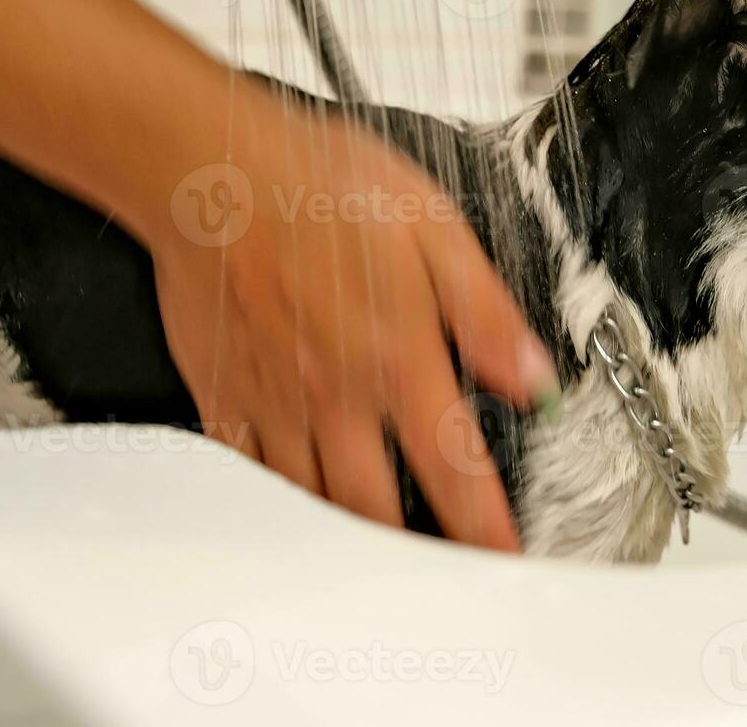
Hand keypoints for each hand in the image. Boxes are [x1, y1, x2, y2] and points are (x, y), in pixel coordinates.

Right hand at [148, 84, 557, 550]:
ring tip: (374, 562)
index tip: (503, 560)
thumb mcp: (433, 227)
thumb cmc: (316, 184)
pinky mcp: (222, 395)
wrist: (212, 171)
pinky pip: (248, 474)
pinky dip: (274, 505)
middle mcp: (336, 394)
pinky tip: (292, 509)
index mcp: (398, 356)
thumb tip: (534, 377)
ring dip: (347, 540)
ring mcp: (274, 402)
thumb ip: (486, 313)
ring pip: (312, 504)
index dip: (485, 530)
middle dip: (414, 554)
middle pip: (378, 510)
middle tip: (439, 574)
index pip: (454, 469)